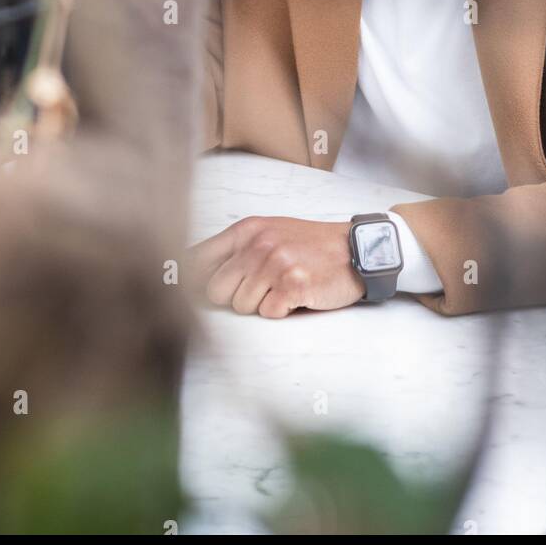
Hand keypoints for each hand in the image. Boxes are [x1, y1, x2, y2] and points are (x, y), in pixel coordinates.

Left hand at [184, 215, 365, 316]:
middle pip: (216, 291)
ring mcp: (276, 264)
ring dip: (262, 305)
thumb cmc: (310, 244)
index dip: (193, 281)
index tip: (196, 292)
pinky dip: (282, 311)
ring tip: (282, 289)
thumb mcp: (269, 232)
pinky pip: (268, 314)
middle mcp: (258, 244)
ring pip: (242, 306)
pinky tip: (296, 296)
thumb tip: (191, 272)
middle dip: (234, 297)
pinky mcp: (293, 286)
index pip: (197, 259)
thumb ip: (235, 249)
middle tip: (260, 290)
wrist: (355, 248)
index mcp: (247, 230)